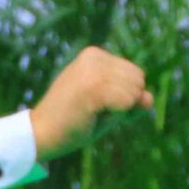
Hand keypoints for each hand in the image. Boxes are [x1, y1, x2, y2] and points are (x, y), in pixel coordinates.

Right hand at [29, 46, 152, 161]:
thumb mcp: (108, 106)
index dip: (123, 96)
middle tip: (94, 110)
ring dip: (119, 110)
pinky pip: (128, 103)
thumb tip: (148, 98)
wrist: (40, 134)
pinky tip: (92, 115)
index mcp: (94, 55)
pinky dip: (117, 115)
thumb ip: (133, 100)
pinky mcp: (93, 87)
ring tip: (91, 112)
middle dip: (125, 101)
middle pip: (139, 80)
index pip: (136, 73)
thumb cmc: (73, 122)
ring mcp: (92, 71)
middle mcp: (93, 57)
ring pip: (135, 92)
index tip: (94, 102)